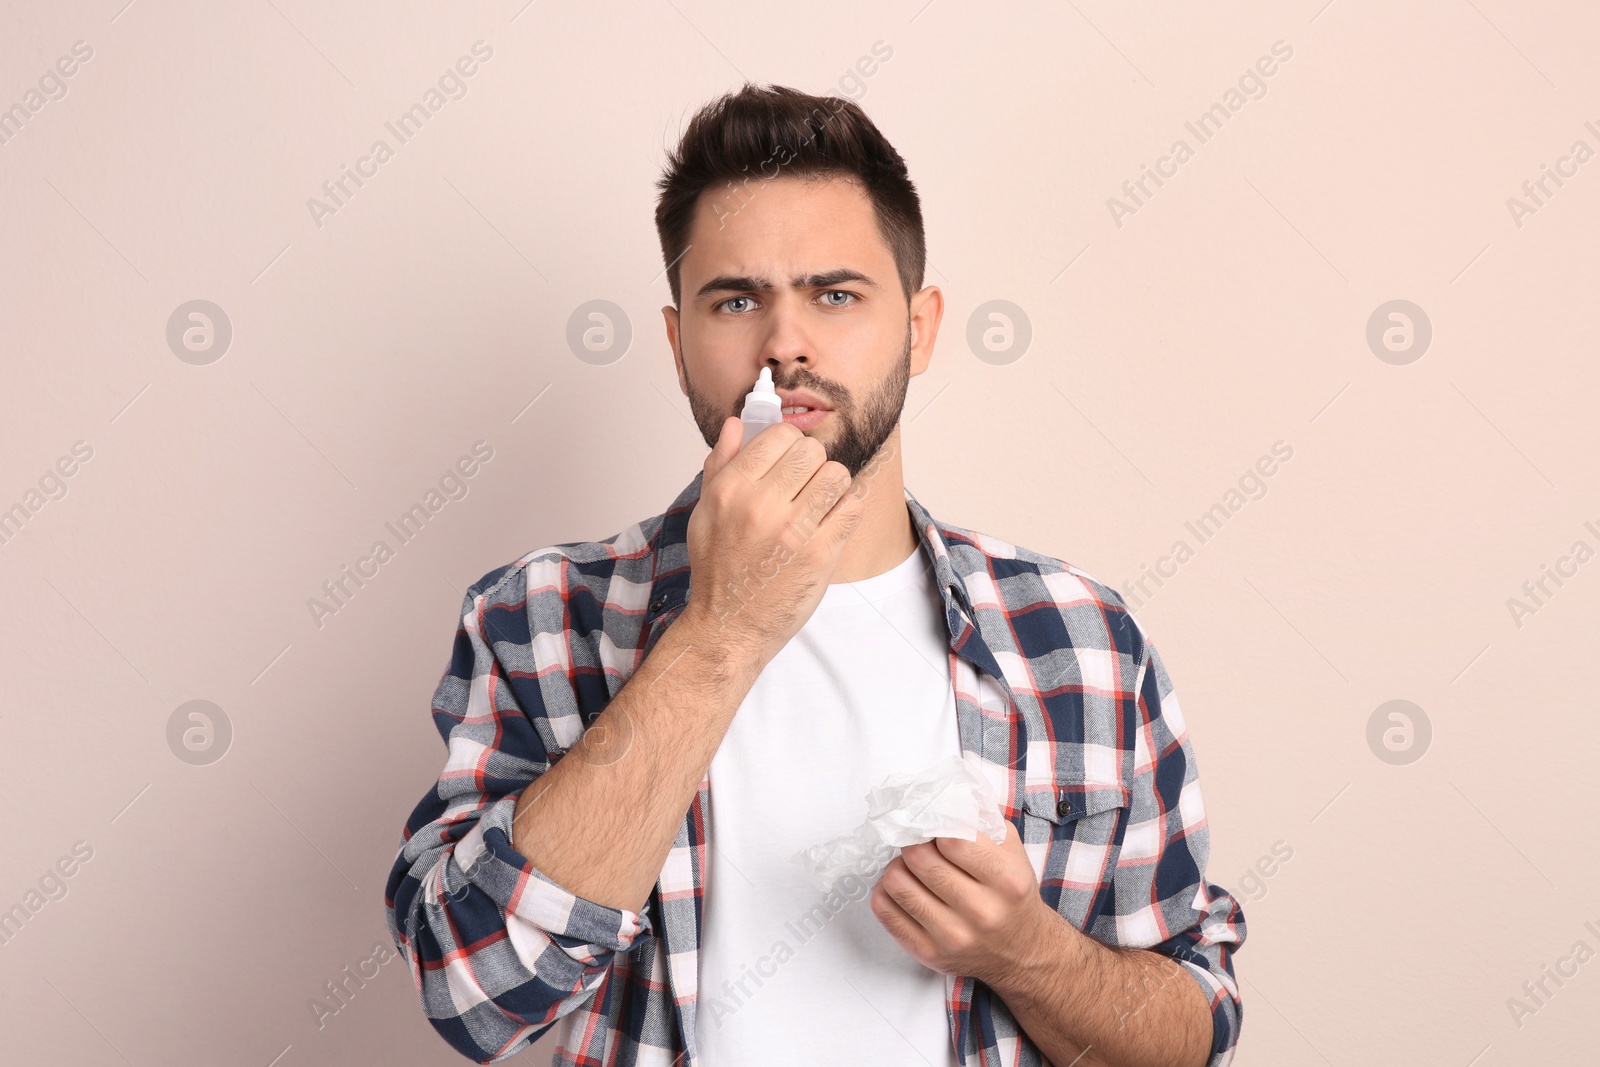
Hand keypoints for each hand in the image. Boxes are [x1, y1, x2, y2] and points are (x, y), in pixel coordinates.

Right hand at [681, 416, 863, 665]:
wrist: (729, 625)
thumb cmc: (718, 569)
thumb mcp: (705, 512)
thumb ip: (721, 465)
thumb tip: (736, 425)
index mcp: (731, 490)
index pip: (779, 435)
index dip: (789, 444)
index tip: (788, 461)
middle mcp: (761, 506)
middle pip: (812, 451)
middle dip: (813, 463)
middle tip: (805, 483)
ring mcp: (793, 531)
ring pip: (837, 475)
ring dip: (833, 486)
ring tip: (819, 503)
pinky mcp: (820, 555)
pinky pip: (851, 509)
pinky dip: (846, 511)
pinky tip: (830, 522)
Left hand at [870, 819, 1060, 987]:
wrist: (1022, 952)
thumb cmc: (1012, 895)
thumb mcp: (1013, 853)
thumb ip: (983, 823)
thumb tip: (941, 798)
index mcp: (1006, 881)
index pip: (953, 840)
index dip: (936, 826)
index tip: (933, 825)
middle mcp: (981, 912)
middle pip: (920, 859)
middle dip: (913, 843)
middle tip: (918, 843)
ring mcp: (953, 937)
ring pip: (897, 883)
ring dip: (897, 866)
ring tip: (910, 867)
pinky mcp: (929, 954)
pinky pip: (885, 911)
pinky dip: (885, 892)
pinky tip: (902, 888)